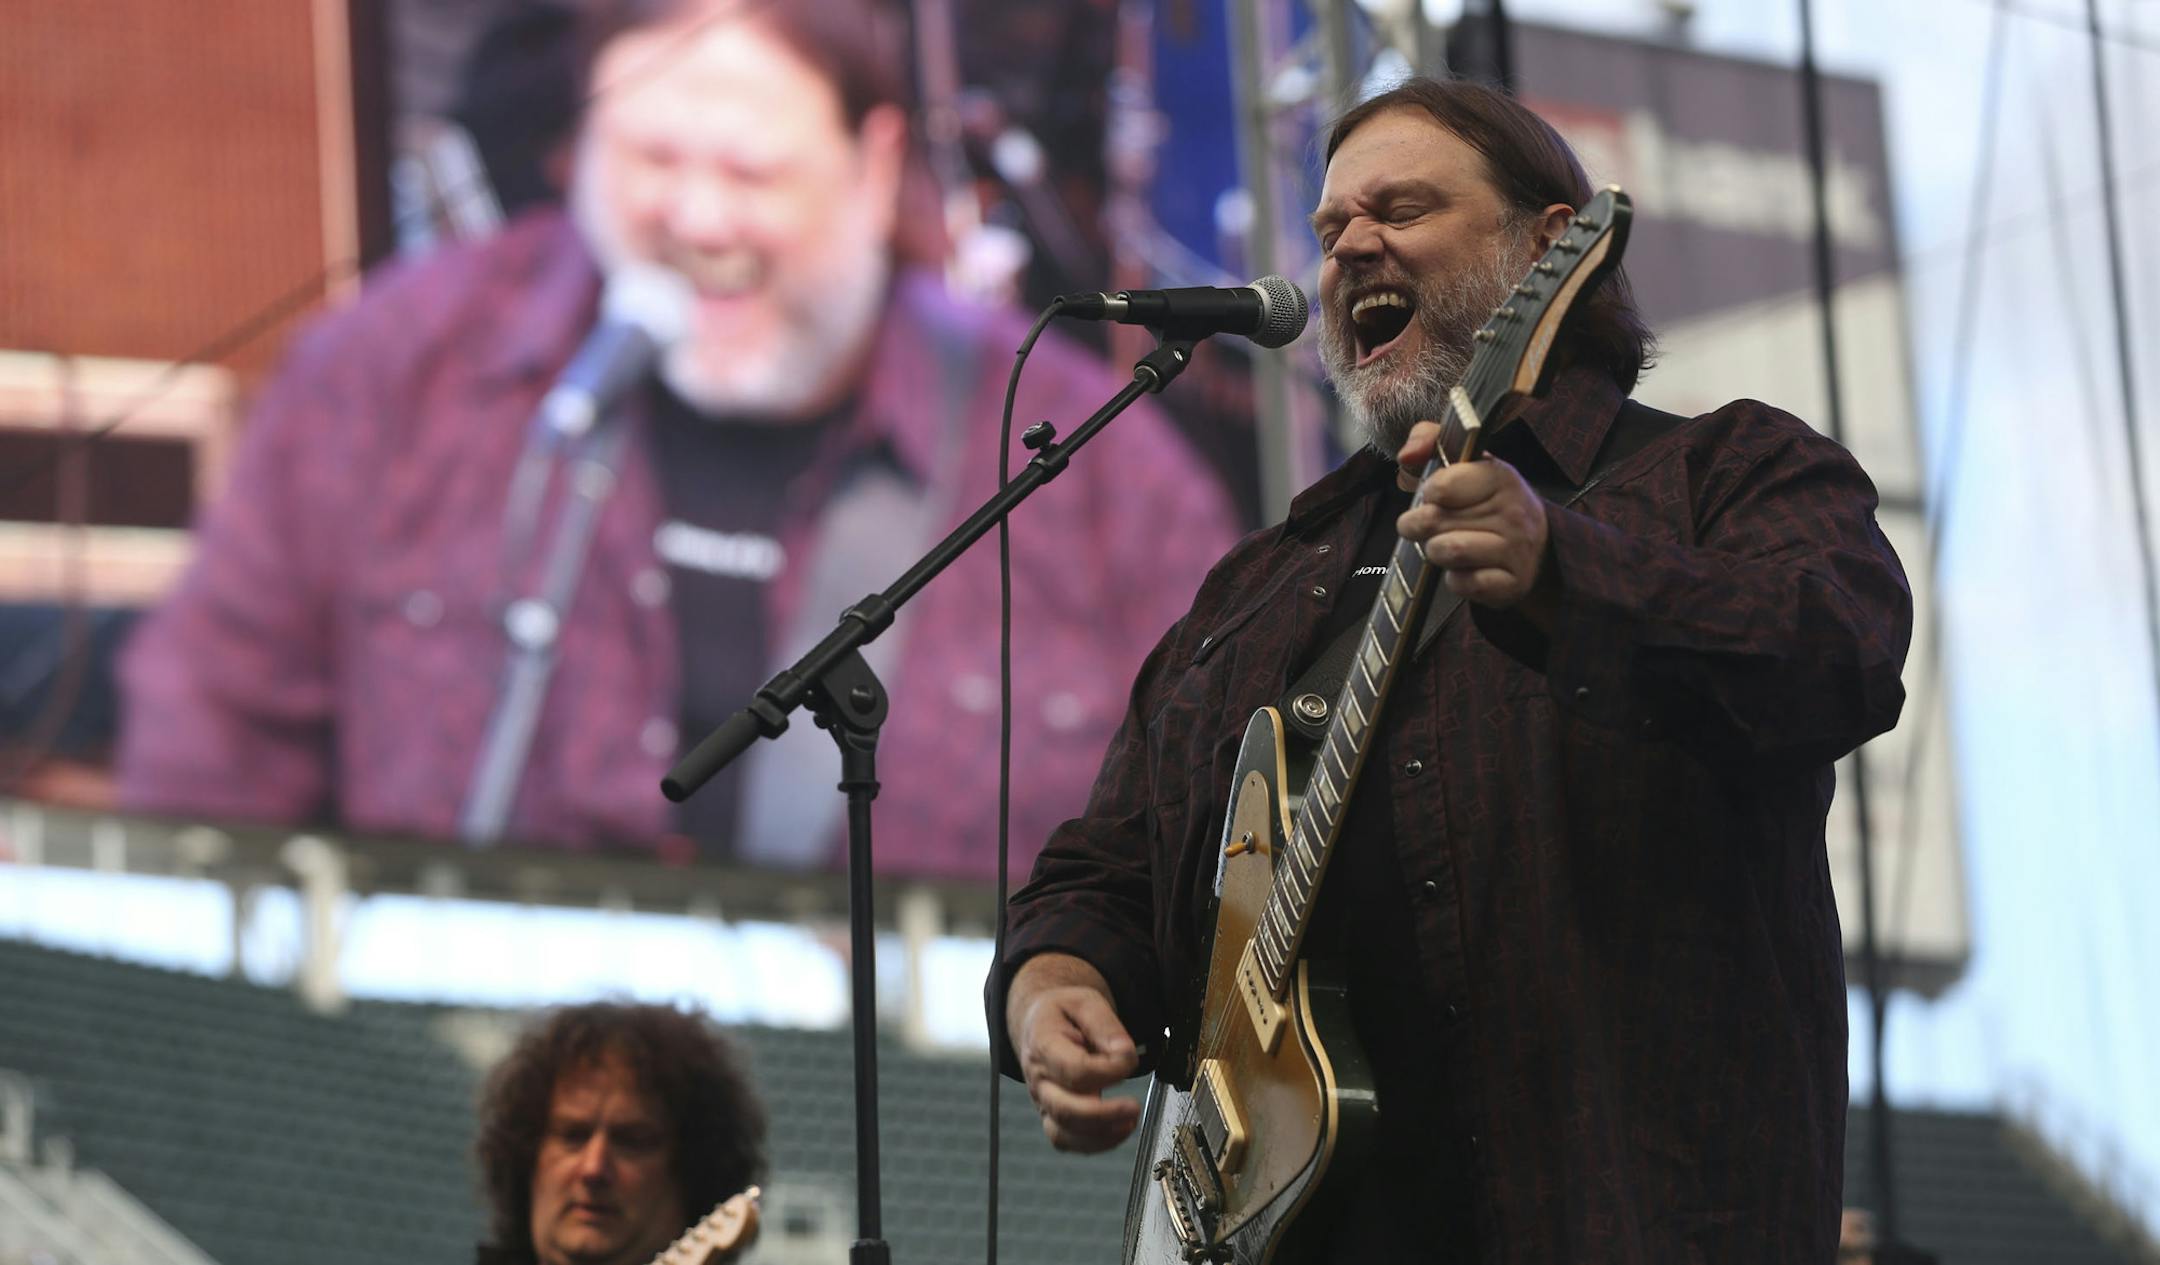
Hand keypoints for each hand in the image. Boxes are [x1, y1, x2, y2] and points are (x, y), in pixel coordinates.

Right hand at [1006, 953, 1140, 1152]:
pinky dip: (1095, 1143)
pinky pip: (1067, 1142)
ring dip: (1101, 1134)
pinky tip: (1120, 1129)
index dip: (1107, 1071)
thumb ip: (1105, 1025)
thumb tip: (1124, 1053)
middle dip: (1103, 1115)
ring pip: (1063, 1133)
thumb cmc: (1063, 1013)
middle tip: (1133, 1106)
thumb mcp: (1085, 1002)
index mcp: (1042, 1045)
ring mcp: (1043, 1101)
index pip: (1074, 1070)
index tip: (1129, 1059)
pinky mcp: (1053, 1116)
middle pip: (1064, 1110)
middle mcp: (1039, 1079)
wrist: (1040, 1022)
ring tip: (1130, 1121)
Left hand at [1396, 422, 1555, 623]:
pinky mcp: (1512, 583)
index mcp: (1500, 476)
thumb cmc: (1486, 500)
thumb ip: (1429, 440)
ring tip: (1447, 545)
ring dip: (1436, 552)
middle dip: (1421, 526)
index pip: (1440, 487)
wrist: (1537, 544)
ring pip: (1446, 552)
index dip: (1429, 495)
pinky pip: (1462, 584)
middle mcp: (1514, 511)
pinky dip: (1455, 579)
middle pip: (1434, 522)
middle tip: (1432, 525)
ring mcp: (1516, 549)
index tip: (1438, 497)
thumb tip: (1408, 454)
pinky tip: (1466, 568)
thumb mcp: (1462, 461)